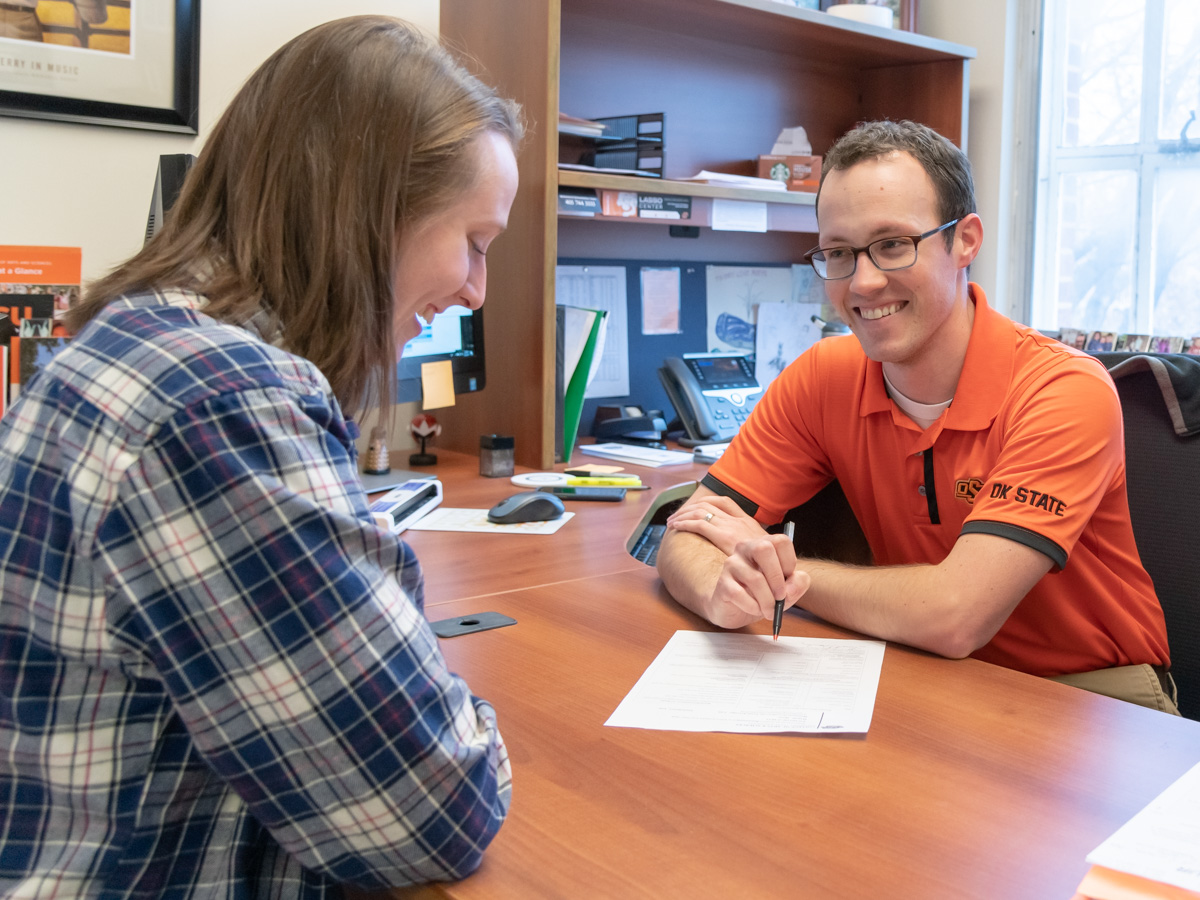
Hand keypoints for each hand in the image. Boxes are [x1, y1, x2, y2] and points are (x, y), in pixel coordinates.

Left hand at [666, 495, 767, 555]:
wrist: (780, 569)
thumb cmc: (771, 565)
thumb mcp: (762, 550)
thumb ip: (750, 547)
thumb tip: (739, 552)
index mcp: (747, 521)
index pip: (724, 502)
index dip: (705, 503)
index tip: (693, 509)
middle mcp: (738, 520)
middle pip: (707, 505)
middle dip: (688, 509)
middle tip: (676, 518)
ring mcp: (732, 527)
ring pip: (700, 512)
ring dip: (682, 515)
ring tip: (671, 523)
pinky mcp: (725, 537)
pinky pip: (699, 524)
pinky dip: (684, 523)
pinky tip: (676, 528)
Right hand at [667, 497, 809, 628]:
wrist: (736, 610)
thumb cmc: (763, 595)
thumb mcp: (787, 590)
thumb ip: (797, 584)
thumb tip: (790, 587)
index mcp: (764, 545)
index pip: (781, 541)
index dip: (789, 562)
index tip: (788, 579)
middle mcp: (745, 549)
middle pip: (764, 548)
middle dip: (777, 577)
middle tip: (780, 597)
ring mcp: (731, 564)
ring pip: (755, 578)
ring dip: (767, 600)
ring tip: (769, 610)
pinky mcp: (722, 583)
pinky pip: (739, 594)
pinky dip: (752, 606)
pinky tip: (754, 609)